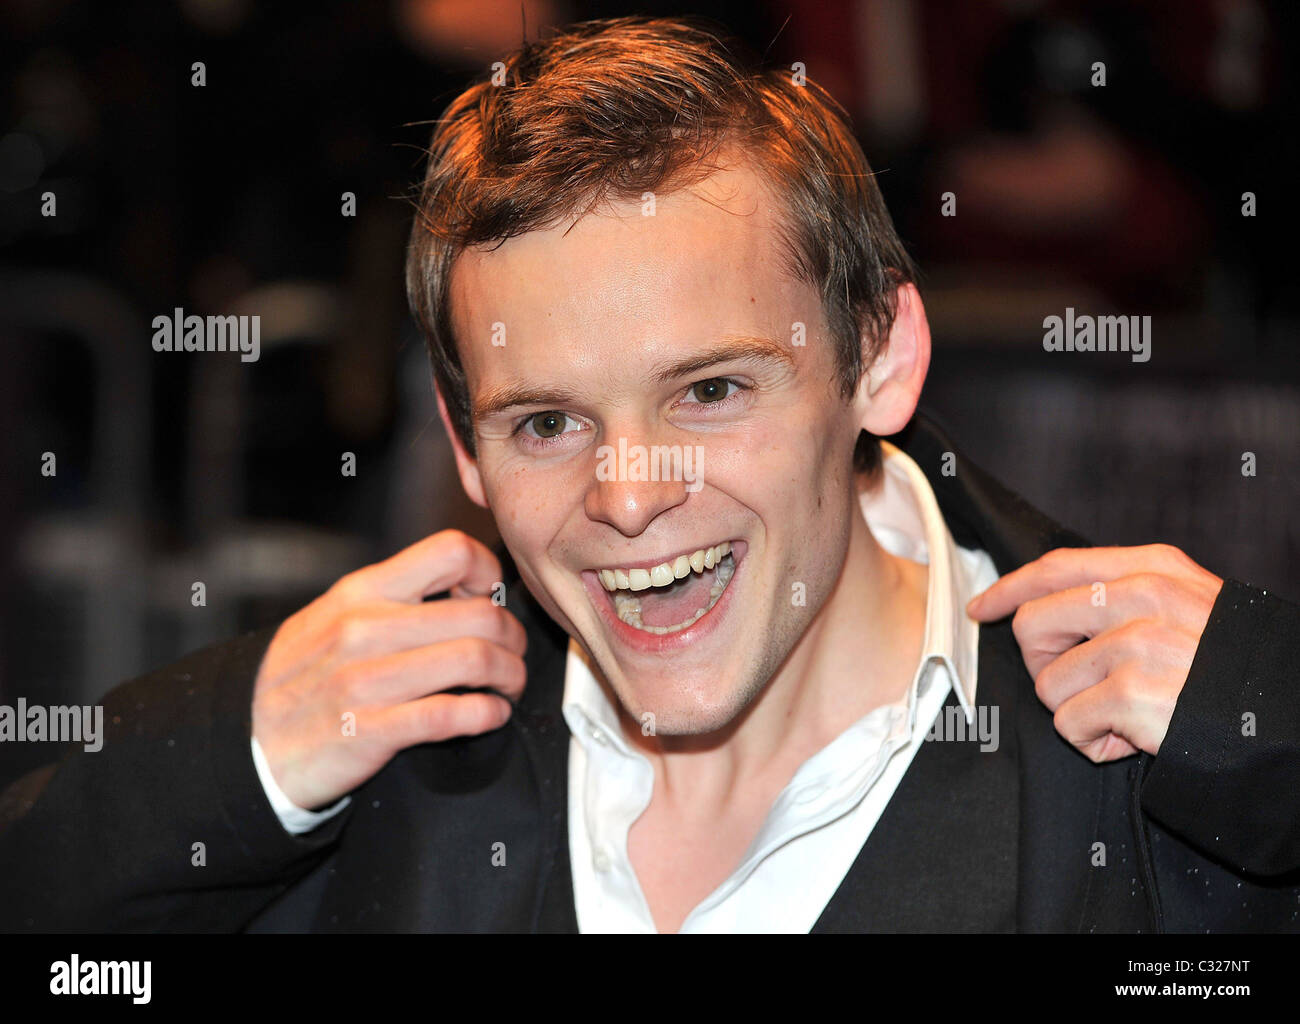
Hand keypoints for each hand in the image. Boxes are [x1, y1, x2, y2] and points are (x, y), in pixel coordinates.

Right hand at [252, 530, 527, 809]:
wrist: (247, 743)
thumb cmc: (301, 677)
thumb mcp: (334, 614)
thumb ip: (392, 595)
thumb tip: (463, 583)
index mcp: (362, 592)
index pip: (451, 551)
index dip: (488, 571)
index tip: (493, 598)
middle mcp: (365, 628)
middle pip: (479, 614)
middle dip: (513, 638)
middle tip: (513, 654)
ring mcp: (366, 680)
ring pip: (474, 660)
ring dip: (510, 676)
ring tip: (508, 686)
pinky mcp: (369, 731)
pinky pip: (450, 715)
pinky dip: (487, 714)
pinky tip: (490, 714)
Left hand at [966, 544, 1222, 762]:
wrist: (1288, 724)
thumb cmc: (1233, 673)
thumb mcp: (1191, 608)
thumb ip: (1128, 596)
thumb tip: (1053, 605)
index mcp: (1154, 569)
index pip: (1056, 566)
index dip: (1010, 590)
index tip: (984, 609)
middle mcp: (1142, 597)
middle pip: (1033, 625)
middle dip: (1043, 665)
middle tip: (1082, 686)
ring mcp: (1136, 644)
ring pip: (1047, 684)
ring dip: (1077, 711)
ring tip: (1126, 715)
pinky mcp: (1130, 694)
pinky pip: (1068, 725)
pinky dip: (1093, 745)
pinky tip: (1135, 739)